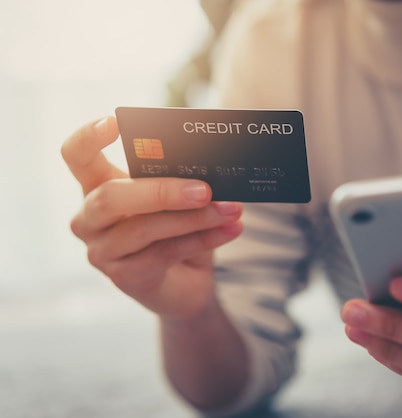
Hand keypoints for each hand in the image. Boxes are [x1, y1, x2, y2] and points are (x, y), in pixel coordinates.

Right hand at [61, 116, 243, 317]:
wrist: (187, 282)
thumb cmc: (178, 229)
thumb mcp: (178, 198)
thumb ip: (183, 178)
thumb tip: (214, 166)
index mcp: (98, 186)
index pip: (76, 155)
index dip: (88, 137)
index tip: (115, 122)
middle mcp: (91, 219)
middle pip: (110, 197)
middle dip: (161, 190)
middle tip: (205, 189)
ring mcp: (103, 251)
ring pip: (144, 228)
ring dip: (194, 217)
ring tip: (231, 209)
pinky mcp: (125, 278)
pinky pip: (164, 253)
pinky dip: (203, 239)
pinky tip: (231, 229)